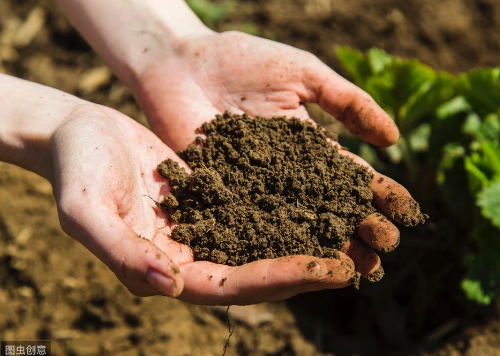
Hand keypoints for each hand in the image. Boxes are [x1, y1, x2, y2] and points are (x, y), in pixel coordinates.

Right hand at [51, 105, 362, 304]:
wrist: (80, 133)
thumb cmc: (76, 170)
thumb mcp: (86, 211)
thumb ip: (122, 252)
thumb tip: (169, 285)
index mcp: (168, 270)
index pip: (233, 286)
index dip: (283, 279)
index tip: (334, 269)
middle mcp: (192, 255)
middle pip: (260, 271)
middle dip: (312, 266)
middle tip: (364, 259)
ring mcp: (205, 227)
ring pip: (266, 240)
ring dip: (311, 239)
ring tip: (358, 233)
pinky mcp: (213, 198)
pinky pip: (258, 206)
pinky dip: (290, 206)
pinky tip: (323, 197)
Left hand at [132, 31, 421, 280]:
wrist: (182, 63)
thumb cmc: (243, 61)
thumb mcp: (303, 74)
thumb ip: (347, 102)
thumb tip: (394, 140)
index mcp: (307, 147)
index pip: (349, 176)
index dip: (378, 196)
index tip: (406, 215)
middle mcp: (284, 175)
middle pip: (327, 208)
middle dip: (358, 229)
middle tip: (386, 253)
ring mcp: (253, 189)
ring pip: (295, 224)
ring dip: (326, 246)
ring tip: (356, 268)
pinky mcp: (220, 198)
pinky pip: (250, 225)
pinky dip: (275, 245)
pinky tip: (298, 264)